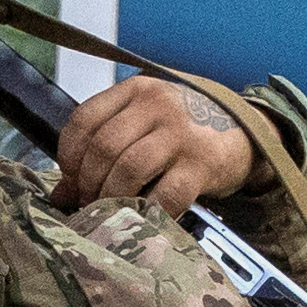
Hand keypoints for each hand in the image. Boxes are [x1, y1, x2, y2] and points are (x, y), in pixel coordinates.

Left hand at [57, 73, 252, 214]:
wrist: (247, 132)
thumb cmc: (184, 130)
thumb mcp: (143, 125)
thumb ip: (103, 147)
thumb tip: (59, 194)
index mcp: (137, 89)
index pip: (85, 119)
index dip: (69, 155)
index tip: (72, 178)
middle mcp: (158, 104)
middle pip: (103, 147)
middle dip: (89, 183)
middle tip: (90, 202)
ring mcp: (182, 133)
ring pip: (128, 170)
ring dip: (112, 198)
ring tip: (111, 209)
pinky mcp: (202, 164)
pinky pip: (164, 196)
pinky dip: (148, 212)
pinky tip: (145, 216)